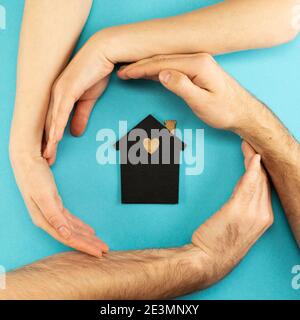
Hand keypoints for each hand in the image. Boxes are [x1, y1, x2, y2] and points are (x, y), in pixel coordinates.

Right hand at [10, 152, 108, 256]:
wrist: (28, 163)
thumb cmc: (34, 178)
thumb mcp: (45, 197)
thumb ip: (54, 216)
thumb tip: (64, 234)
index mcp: (45, 220)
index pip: (68, 238)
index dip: (83, 246)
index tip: (97, 252)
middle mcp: (49, 219)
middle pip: (72, 236)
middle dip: (88, 244)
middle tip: (104, 249)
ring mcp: (52, 213)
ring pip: (73, 229)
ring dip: (86, 236)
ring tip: (99, 243)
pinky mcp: (56, 205)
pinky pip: (70, 220)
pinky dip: (80, 225)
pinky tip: (88, 231)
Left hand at [43, 34, 113, 164]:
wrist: (103, 53)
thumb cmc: (96, 73)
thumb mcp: (89, 100)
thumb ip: (81, 116)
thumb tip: (75, 133)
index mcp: (60, 96)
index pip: (52, 122)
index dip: (50, 138)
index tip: (50, 152)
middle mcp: (56, 94)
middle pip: (49, 124)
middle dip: (47, 143)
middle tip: (46, 159)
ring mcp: (60, 91)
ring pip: (52, 120)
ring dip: (50, 139)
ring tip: (48, 154)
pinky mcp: (68, 89)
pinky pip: (61, 112)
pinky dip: (57, 126)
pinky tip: (55, 138)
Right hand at [118, 53, 257, 130]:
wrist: (242, 112)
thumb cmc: (226, 110)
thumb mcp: (203, 102)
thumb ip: (182, 86)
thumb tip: (162, 74)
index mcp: (198, 64)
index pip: (162, 63)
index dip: (141, 68)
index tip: (126, 73)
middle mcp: (198, 59)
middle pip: (162, 59)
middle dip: (140, 66)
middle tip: (123, 72)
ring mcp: (198, 63)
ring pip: (166, 62)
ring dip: (148, 67)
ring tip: (131, 71)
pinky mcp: (198, 70)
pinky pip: (173, 67)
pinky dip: (158, 70)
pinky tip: (150, 73)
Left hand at [191, 141, 272, 278]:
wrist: (209, 259)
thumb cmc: (220, 242)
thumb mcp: (236, 223)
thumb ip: (242, 204)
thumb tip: (242, 187)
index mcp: (264, 218)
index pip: (265, 188)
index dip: (260, 170)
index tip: (255, 157)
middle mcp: (263, 215)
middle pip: (264, 181)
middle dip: (257, 161)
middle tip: (251, 145)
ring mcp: (253, 213)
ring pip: (257, 179)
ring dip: (254, 160)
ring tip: (249, 145)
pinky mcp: (239, 209)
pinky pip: (249, 184)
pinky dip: (252, 169)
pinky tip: (253, 158)